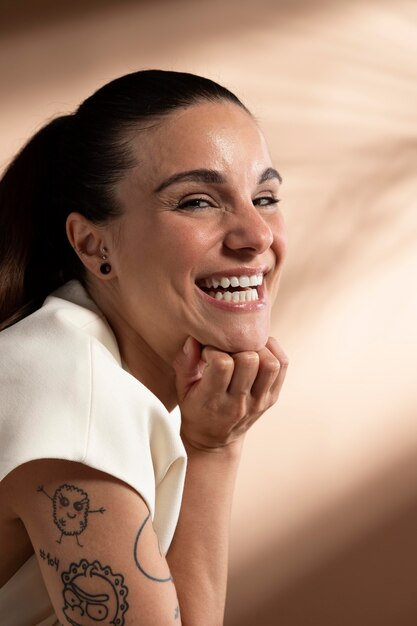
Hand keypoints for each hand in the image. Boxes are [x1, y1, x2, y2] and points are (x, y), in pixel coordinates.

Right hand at [173, 337, 287, 450]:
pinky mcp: (272, 398)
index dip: (214, 350)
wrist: (214, 441)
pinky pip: (282, 366)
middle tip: (228, 350)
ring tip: (244, 349)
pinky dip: (273, 351)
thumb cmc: (195, 409)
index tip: (208, 352)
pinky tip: (258, 350)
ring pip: (270, 364)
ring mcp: (259, 402)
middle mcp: (239, 402)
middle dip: (237, 347)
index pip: (222, 364)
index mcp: (213, 400)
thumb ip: (185, 363)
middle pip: (249, 361)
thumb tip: (193, 339)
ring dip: (258, 349)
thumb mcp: (182, 389)